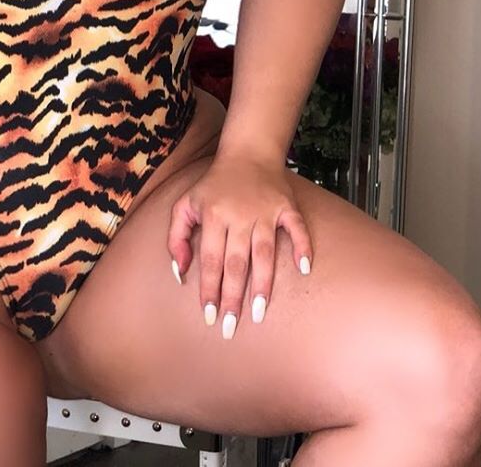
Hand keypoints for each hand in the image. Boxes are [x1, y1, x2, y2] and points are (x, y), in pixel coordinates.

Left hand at [167, 150, 312, 338]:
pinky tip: (304, 269)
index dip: (210, 290)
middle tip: (231, 327)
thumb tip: (180, 274)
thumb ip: (176, 238)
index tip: (210, 317)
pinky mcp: (286, 206)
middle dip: (232, 297)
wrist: (246, 152)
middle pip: (236, 263)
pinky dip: (302, 246)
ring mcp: (265, 211)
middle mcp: (238, 215)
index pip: (211, 260)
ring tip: (260, 312)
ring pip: (264, 253)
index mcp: (212, 215)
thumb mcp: (185, 204)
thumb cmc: (213, 186)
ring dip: (263, 284)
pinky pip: (296, 228)